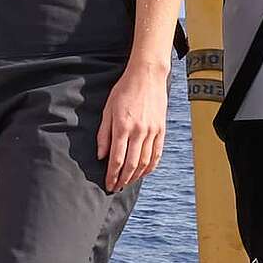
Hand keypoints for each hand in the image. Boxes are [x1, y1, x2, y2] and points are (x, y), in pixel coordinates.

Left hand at [97, 59, 169, 193]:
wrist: (146, 76)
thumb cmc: (124, 90)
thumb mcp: (107, 109)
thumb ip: (104, 134)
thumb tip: (101, 156)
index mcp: (122, 127)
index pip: (116, 159)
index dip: (112, 175)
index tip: (108, 184)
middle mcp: (139, 131)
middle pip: (131, 164)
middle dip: (123, 179)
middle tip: (116, 187)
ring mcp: (152, 131)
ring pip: (145, 162)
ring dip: (136, 176)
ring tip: (128, 182)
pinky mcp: (161, 129)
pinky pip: (157, 153)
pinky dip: (151, 166)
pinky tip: (144, 173)